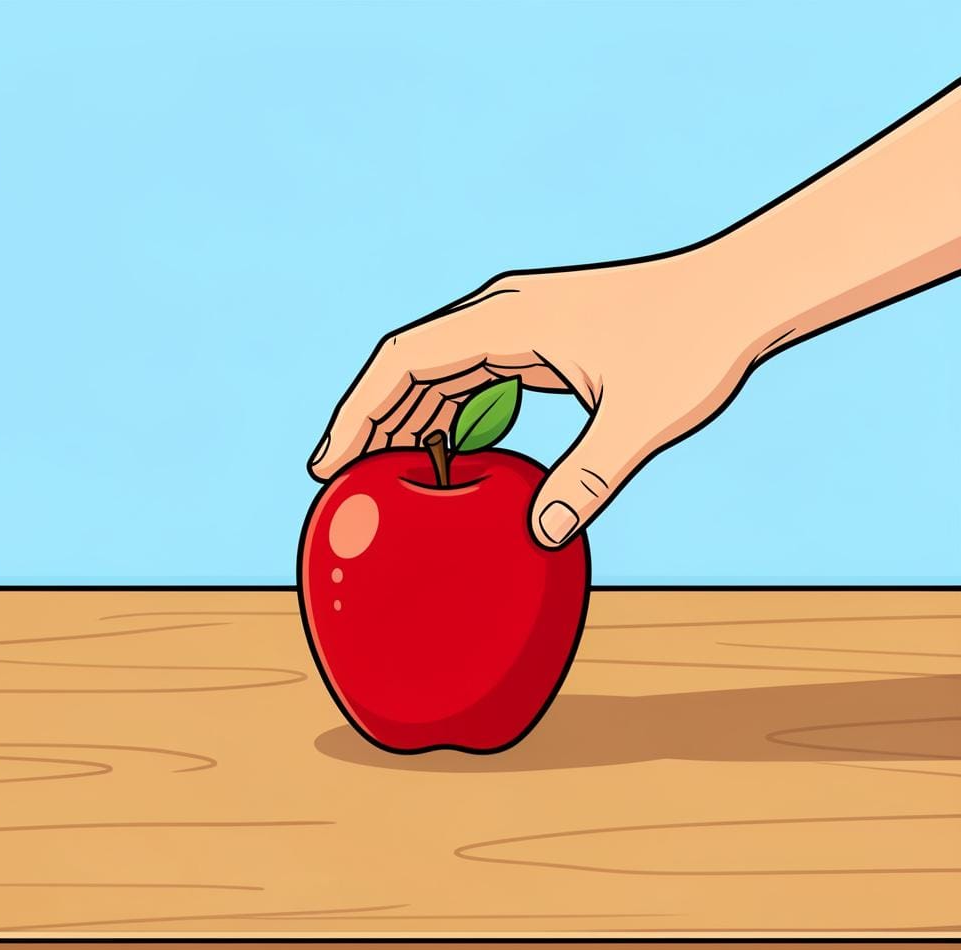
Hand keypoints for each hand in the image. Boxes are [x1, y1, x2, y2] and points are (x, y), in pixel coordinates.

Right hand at [308, 245, 762, 546]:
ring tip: (387, 475)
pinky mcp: (539, 336)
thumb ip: (588, 477)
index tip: (330, 462)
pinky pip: (474, 375)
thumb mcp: (639, 419)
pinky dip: (450, 413)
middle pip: (408, 364)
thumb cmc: (693, 343)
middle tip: (345, 482)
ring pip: (439, 369)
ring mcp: (520, 321)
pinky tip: (451, 453)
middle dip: (372, 420)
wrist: (736, 294)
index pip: (403, 360)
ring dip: (408, 417)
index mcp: (509, 319)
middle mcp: (503, 312)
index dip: (359, 410)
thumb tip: (542, 536)